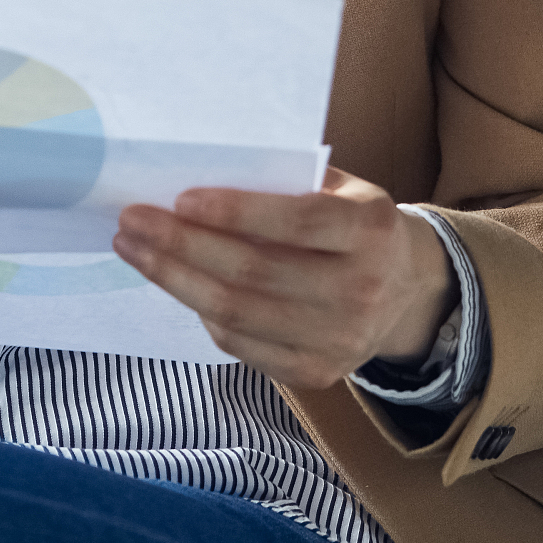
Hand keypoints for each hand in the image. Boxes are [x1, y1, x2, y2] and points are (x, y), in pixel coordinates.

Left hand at [112, 167, 458, 389]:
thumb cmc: (357, 222)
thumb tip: (205, 169)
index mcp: (371, 230)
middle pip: (254, 272)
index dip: (235, 212)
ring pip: (237, 314)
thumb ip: (290, 180)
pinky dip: (201, 313)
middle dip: (182, 245)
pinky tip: (175, 283)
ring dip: (175, 281)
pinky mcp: (316, 373)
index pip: (295, 222)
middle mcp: (360, 289)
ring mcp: (338, 340)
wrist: (409, 291)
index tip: (179, 198)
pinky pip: (241, 346)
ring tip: (136, 250)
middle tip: (133, 221)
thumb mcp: (343, 188)